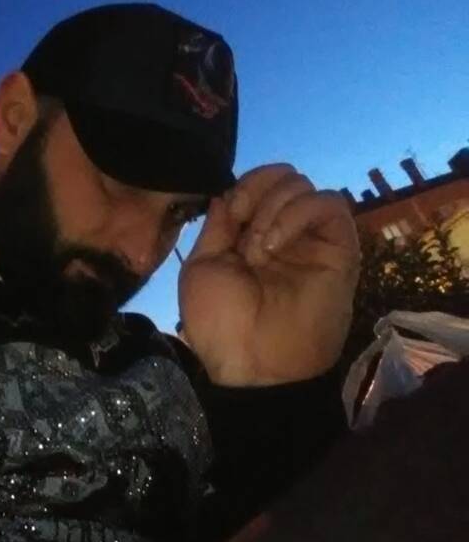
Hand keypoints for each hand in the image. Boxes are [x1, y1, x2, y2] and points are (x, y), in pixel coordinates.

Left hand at [178, 163, 360, 386]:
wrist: (252, 364)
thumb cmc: (219, 322)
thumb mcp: (202, 267)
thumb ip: (218, 226)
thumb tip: (227, 193)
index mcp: (248, 239)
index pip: (254, 187)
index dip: (242, 188)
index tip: (229, 213)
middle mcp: (282, 235)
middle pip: (281, 178)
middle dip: (256, 192)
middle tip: (244, 230)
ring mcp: (310, 241)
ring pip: (303, 185)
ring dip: (273, 208)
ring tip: (260, 249)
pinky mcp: (339, 249)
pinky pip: (330, 203)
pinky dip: (298, 213)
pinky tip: (276, 245)